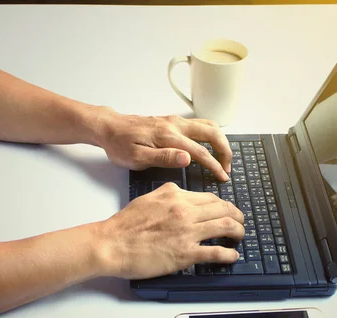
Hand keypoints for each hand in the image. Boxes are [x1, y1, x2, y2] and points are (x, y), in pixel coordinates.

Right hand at [97, 182, 243, 278]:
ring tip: (240, 236)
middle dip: (237, 216)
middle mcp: (185, 211)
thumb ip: (167, 194)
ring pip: (226, 227)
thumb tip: (179, 194)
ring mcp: (187, 232)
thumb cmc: (125, 225)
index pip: (210, 198)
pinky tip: (232, 256)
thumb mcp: (148, 198)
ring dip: (238, 232)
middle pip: (223, 209)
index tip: (228, 210)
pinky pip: (216, 252)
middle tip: (240, 222)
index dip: (224, 205)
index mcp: (176, 196)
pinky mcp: (186, 253)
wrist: (112, 244)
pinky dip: (229, 254)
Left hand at [98, 111, 231, 180]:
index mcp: (168, 136)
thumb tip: (188, 158)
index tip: (222, 177)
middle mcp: (175, 125)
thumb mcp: (137, 158)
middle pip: (212, 133)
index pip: (200, 151)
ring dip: (220, 141)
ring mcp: (175, 121)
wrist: (109, 128)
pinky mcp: (173, 121)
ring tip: (222, 159)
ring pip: (208, 126)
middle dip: (225, 150)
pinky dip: (211, 136)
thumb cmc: (120, 145)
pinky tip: (210, 148)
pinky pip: (200, 125)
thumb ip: (164, 158)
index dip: (214, 165)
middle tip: (227, 168)